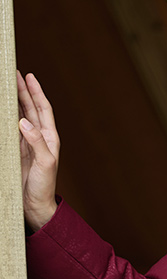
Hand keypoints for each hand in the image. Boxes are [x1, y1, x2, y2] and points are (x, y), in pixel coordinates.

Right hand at [17, 71, 59, 230]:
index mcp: (49, 137)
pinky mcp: (15, 149)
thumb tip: (24, 122)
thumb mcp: (45, 163)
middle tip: (13, 74)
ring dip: (13, 101)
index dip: (36, 92)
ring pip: (18, 115)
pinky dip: (5, 116)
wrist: (34, 205)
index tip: (29, 76)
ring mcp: (25, 142)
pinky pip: (8, 128)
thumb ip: (36, 142)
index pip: (43, 109)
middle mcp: (38, 137)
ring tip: (6, 85)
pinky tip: (0, 108)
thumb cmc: (43, 186)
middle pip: (30, 108)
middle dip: (22, 91)